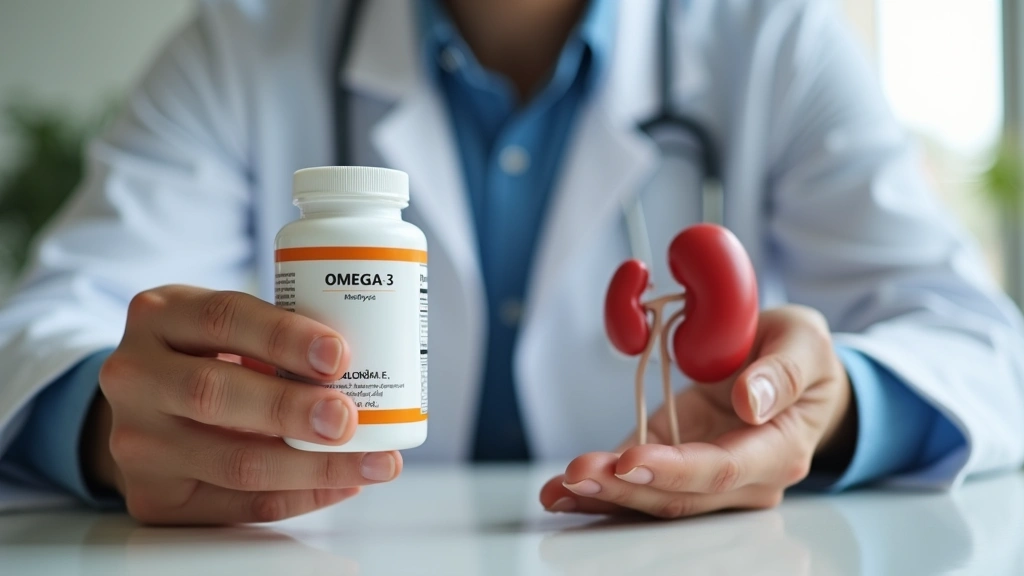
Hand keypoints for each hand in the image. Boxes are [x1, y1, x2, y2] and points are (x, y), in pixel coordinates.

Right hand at [85, 285, 402, 524]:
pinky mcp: (153, 496)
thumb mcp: (223, 327)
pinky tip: (343, 485)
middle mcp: (134, 376)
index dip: (284, 336)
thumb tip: (368, 364)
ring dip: (314, 466)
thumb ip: (276, 338)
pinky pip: (238, 505)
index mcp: (160, 316)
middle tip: (348, 417)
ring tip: (373, 462)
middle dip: (291, 408)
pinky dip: (301, 496)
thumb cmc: (206, 356)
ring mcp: (137, 441)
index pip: (222, 318)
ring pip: (233, 460)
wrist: (145, 410)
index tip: (339, 354)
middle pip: (214, 393)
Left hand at [539, 305, 855, 518]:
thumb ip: (782, 373)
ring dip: (603, 496)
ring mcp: (707, 479)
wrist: (794, 373)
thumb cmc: (801, 356)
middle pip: (679, 496)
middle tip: (575, 473)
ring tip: (555, 490)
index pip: (722, 470)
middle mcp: (744, 479)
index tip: (630, 460)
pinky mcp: (676, 466)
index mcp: (779, 449)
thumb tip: (749, 402)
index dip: (674, 470)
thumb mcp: (803, 343)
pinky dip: (600, 488)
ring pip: (653, 500)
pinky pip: (638, 484)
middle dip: (624, 488)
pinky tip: (560, 492)